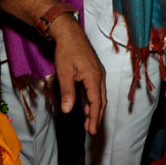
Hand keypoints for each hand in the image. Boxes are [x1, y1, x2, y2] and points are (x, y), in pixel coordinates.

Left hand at [50, 15, 105, 135]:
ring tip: (89, 122)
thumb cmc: (66, 51)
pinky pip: (97, 89)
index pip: (96, 102)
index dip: (94, 118)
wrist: (69, 33)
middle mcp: (100, 76)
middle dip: (96, 117)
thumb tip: (68, 111)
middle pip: (101, 100)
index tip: (92, 131)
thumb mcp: (64, 72)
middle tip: (91, 131)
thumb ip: (67, 92)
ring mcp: (98, 73)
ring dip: (95, 109)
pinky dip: (93, 100)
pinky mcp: (95, 71)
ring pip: (100, 95)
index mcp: (93, 77)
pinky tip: (87, 105)